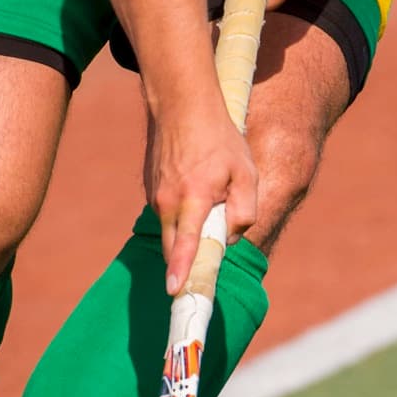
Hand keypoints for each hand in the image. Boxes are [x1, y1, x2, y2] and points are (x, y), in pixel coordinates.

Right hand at [146, 106, 258, 294]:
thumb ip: (245, 212)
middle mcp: (168, 201)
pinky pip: (167, 216)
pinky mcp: (150, 191)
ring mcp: (155, 196)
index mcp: (194, 198)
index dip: (181, 270)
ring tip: (209, 202)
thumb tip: (231, 238)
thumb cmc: (219, 138)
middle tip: (198, 275)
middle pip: (173, 249)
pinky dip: (181, 217)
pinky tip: (195, 192)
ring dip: (188, 235)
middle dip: (184, 266)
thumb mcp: (246, 172)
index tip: (174, 291)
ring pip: (171, 232)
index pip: (186, 244)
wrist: (182, 105)